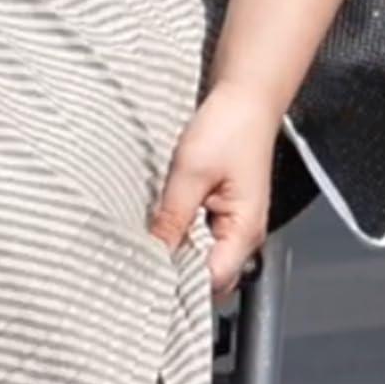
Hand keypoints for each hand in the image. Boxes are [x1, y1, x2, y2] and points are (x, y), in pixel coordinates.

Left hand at [149, 82, 281, 301]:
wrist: (245, 99)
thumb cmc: (230, 128)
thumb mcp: (191, 172)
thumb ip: (172, 217)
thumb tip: (153, 254)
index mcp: (244, 230)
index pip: (213, 280)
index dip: (180, 284)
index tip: (146, 280)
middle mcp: (244, 235)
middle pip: (209, 278)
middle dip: (177, 276)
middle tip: (139, 270)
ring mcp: (235, 226)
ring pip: (203, 260)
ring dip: (177, 258)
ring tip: (146, 252)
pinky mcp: (223, 214)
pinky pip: (201, 241)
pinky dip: (180, 241)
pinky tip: (159, 232)